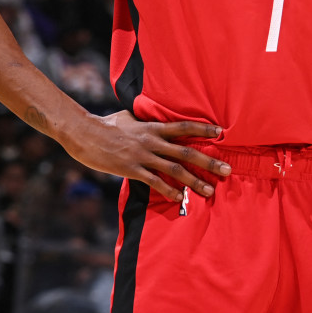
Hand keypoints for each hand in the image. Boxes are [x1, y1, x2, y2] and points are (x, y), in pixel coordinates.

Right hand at [59, 111, 230, 201]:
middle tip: (228, 170)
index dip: (203, 129)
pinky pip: (154, 181)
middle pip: (186, 151)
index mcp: (153, 127)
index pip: (184, 127)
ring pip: (174, 169)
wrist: (83, 133)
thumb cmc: (106, 124)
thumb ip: (143, 119)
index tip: (221, 132)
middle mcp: (152, 141)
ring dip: (194, 181)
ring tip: (210, 190)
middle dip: (209, 162)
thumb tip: (149, 115)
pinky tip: (180, 197)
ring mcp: (143, 156)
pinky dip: (168, 190)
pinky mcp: (131, 169)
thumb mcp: (129, 116)